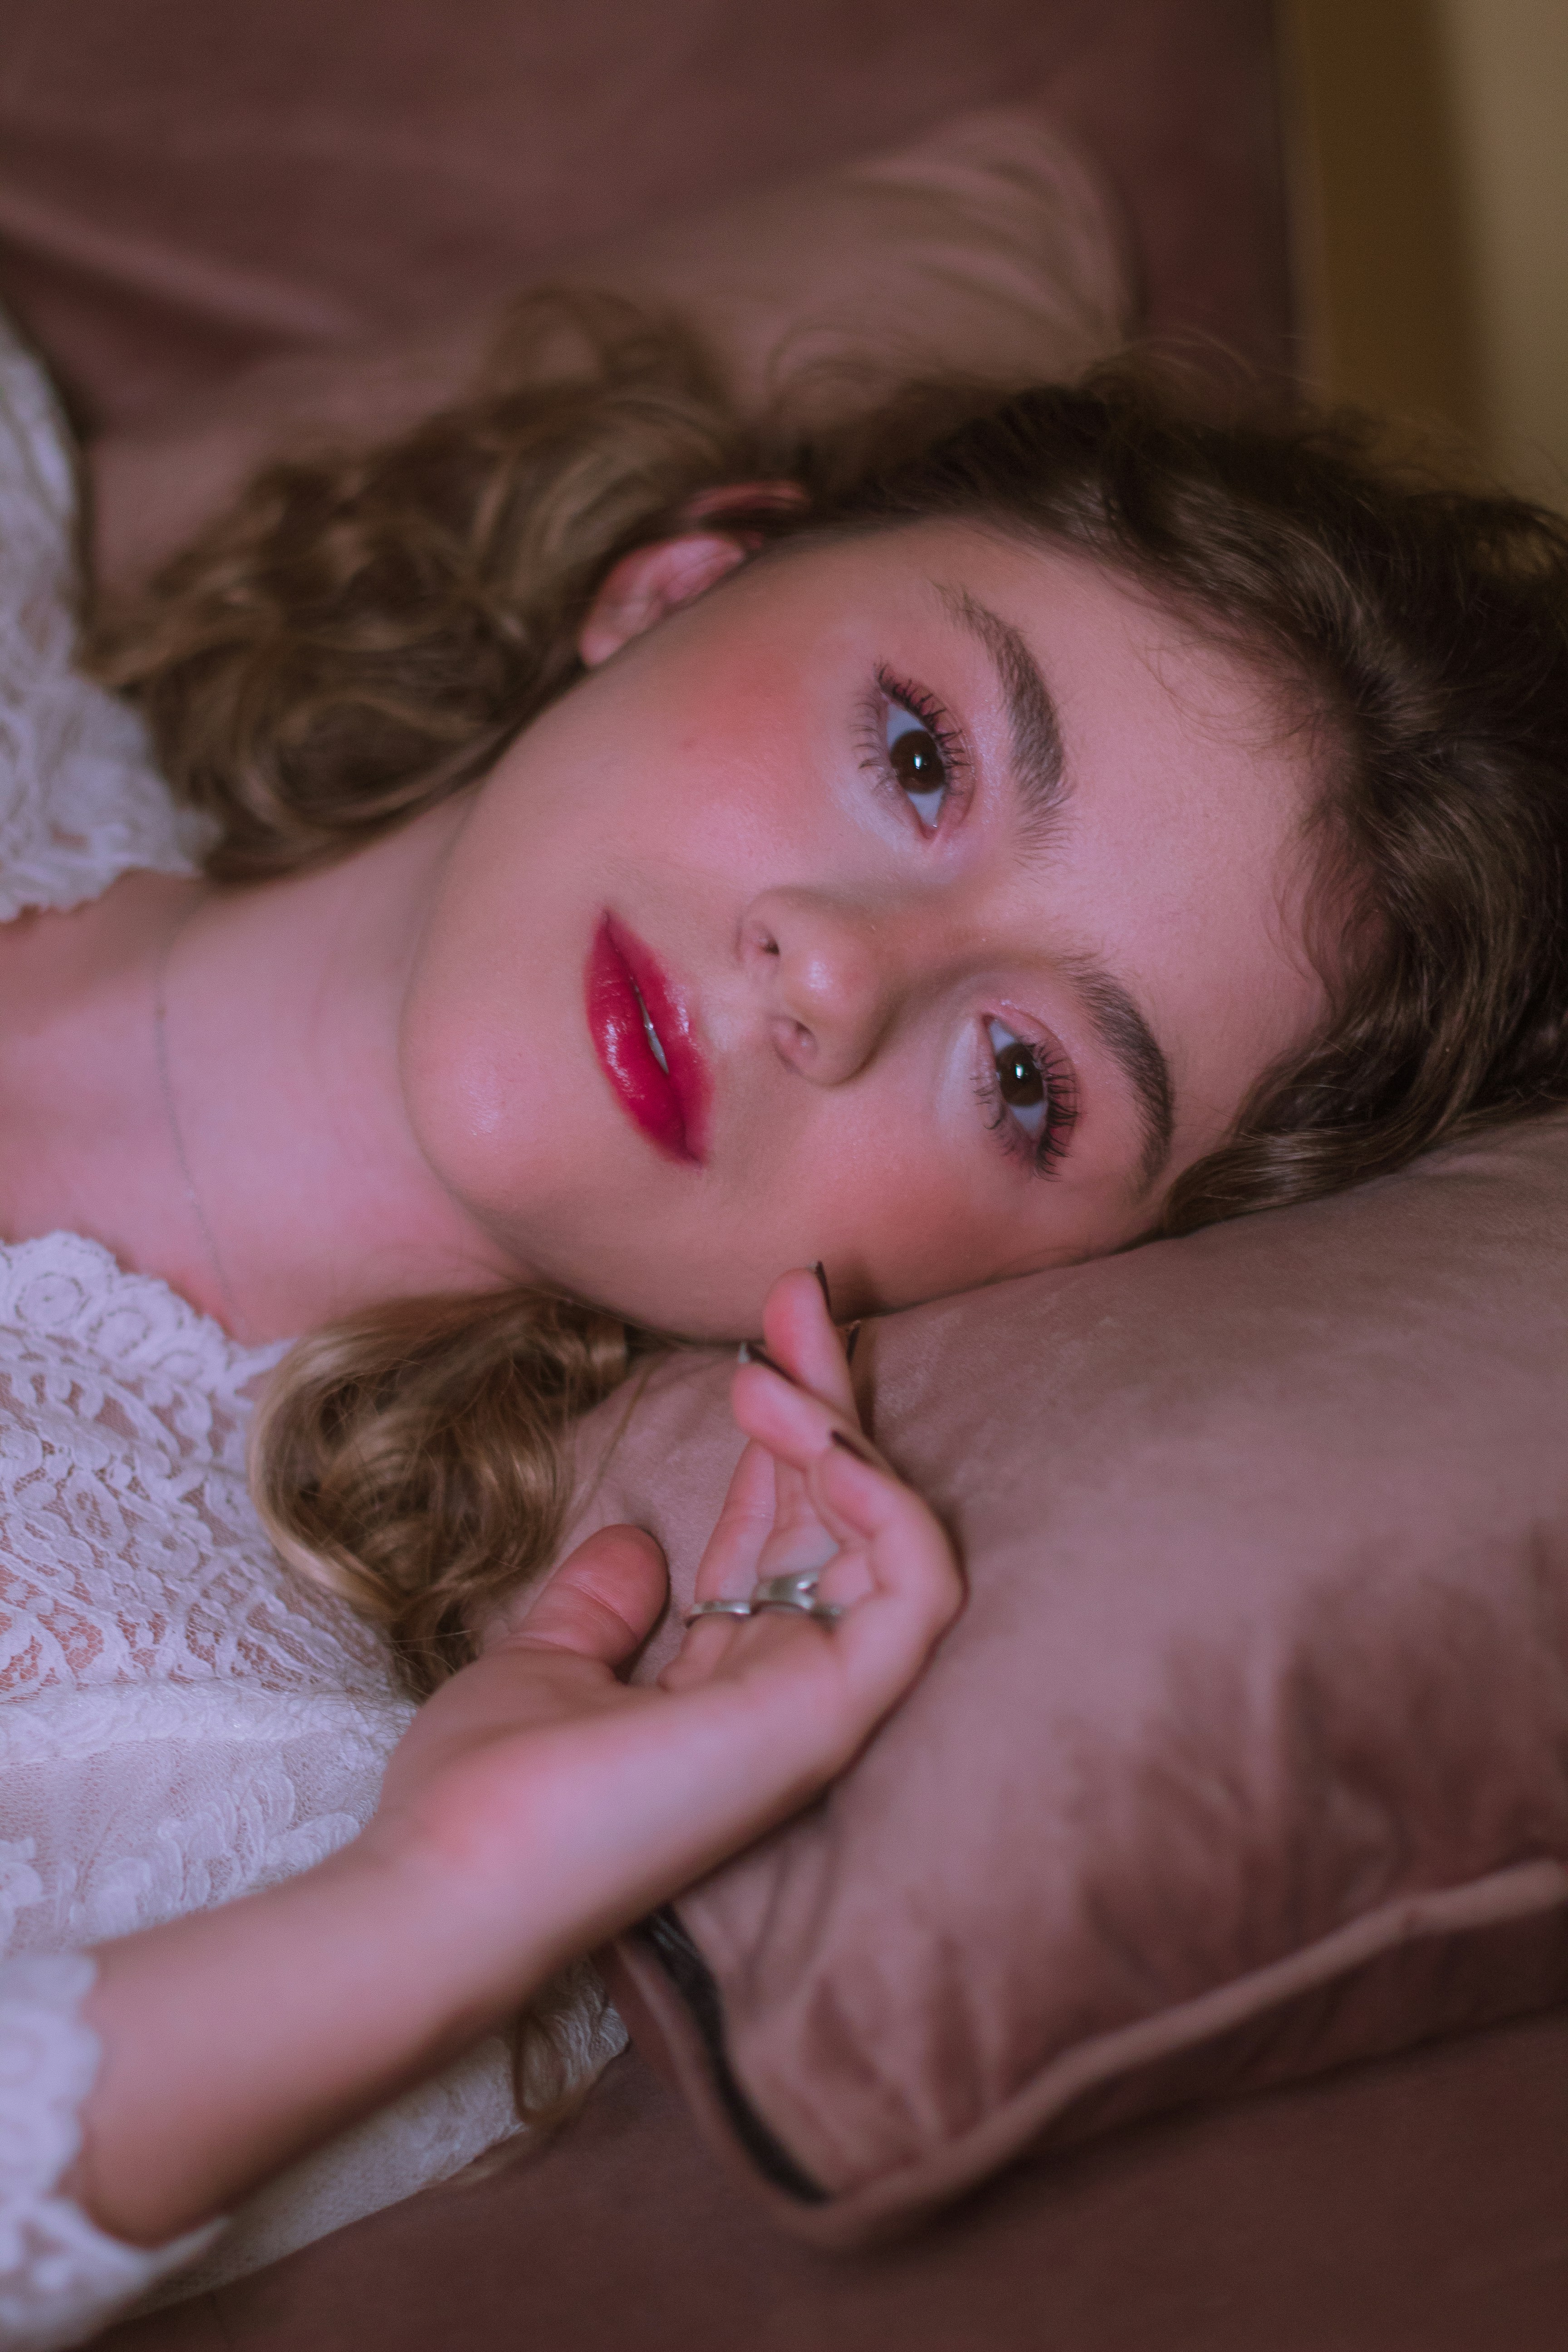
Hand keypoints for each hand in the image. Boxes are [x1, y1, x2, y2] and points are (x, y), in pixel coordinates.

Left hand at [368, 1268, 961, 1991]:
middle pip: (835, 1516)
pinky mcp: (834, 1712)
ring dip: (843, 1430)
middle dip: (824, 1396)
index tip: (753, 1340)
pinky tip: (812, 1439)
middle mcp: (784, 1684)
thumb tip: (639, 1542)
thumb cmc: (484, 1792)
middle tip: (797, 1290)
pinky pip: (914, 1587)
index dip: (778, 1436)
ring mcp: (818, 1702)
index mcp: (723, 1676)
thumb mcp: (542, 1662)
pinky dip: (883, 1501)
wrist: (447, 1879)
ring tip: (768, 1364)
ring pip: (887, 1536)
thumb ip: (602, 1604)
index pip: (778, 1531)